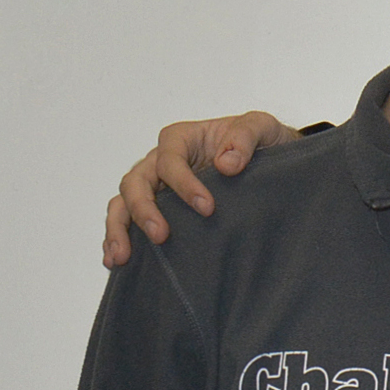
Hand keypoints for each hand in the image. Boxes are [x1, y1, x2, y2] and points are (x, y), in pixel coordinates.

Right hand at [103, 111, 291, 265]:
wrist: (271, 163)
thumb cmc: (262, 141)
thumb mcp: (262, 127)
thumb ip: (245, 137)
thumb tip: (226, 165)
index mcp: (181, 139)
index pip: (169, 160)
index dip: (183, 184)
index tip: (208, 208)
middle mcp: (160, 161)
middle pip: (136, 182)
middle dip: (143, 209)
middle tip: (161, 235)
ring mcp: (156, 186)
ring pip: (124, 202)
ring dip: (119, 229)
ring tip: (122, 256)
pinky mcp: (160, 208)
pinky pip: (128, 220)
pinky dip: (119, 238)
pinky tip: (118, 262)